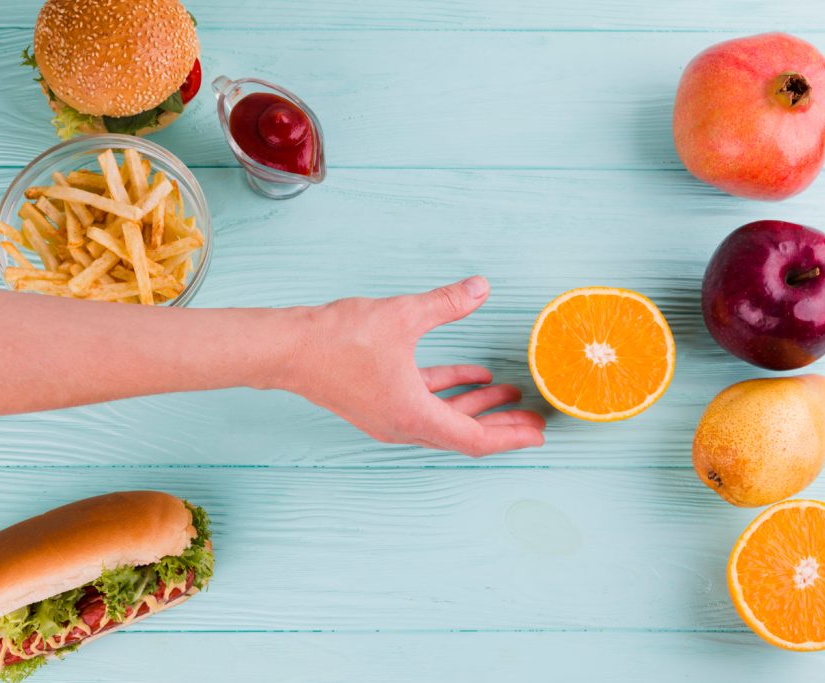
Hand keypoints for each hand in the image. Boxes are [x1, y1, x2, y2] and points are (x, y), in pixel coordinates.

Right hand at [280, 276, 545, 455]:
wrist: (286, 349)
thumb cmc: (338, 339)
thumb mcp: (402, 315)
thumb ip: (446, 303)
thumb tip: (481, 287)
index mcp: (414, 416)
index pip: (475, 438)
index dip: (510, 436)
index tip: (538, 434)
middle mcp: (404, 426)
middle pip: (465, 434)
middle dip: (502, 424)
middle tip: (536, 419)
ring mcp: (390, 417)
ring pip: (446, 418)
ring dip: (477, 405)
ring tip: (510, 392)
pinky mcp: (379, 402)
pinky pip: (426, 403)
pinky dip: (450, 391)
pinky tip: (472, 375)